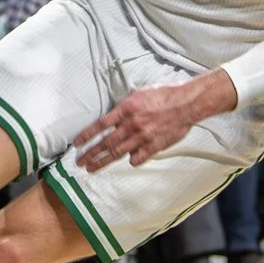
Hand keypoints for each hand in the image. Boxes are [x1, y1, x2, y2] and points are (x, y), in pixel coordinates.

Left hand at [75, 71, 235, 170]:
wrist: (186, 103)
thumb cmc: (165, 96)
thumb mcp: (139, 94)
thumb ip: (125, 106)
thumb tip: (115, 117)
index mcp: (126, 109)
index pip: (100, 125)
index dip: (86, 135)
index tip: (77, 144)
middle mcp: (131, 125)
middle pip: (106, 143)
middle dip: (90, 154)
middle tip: (80, 162)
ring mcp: (142, 137)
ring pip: (118, 153)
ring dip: (102, 162)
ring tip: (92, 168)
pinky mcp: (154, 146)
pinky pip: (138, 158)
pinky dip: (132, 160)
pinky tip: (129, 160)